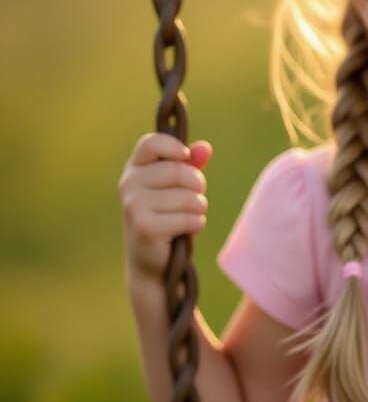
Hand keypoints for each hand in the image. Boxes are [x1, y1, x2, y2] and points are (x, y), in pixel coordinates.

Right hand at [119, 133, 212, 279]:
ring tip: (189, 216)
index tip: (186, 157)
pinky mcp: (145, 226)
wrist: (152, 258)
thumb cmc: (168, 215)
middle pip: (179, 170)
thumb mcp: (180, 186)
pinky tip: (186, 230)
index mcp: (136, 168)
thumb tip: (205, 148)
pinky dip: (196, 224)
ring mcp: (134, 205)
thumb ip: (192, 164)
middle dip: (198, 185)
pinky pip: (188, 218)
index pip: (151, 142)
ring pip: (188, 197)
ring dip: (199, 207)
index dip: (174, 147)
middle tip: (195, 197)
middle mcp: (129, 183)